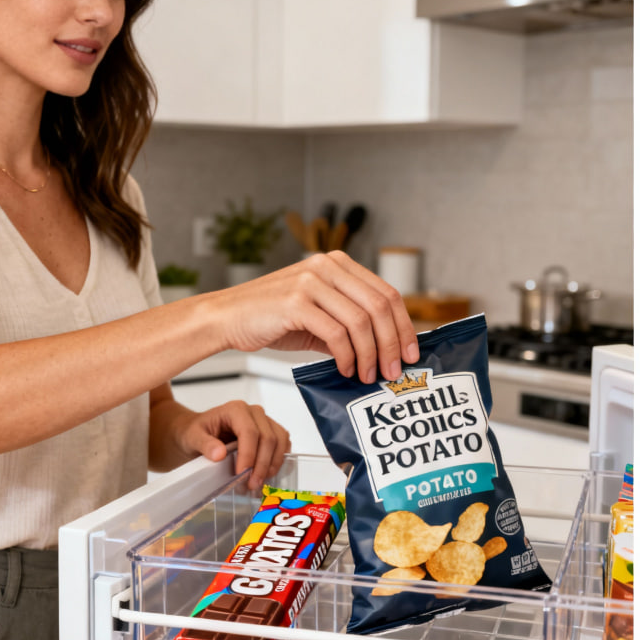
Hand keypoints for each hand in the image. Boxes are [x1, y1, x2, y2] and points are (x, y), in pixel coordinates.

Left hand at [173, 400, 291, 489]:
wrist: (199, 431)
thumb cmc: (196, 432)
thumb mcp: (192, 437)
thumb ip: (205, 444)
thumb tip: (219, 454)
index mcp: (236, 410)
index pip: (250, 432)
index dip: (249, 454)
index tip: (241, 474)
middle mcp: (254, 412)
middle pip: (268, 437)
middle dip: (262, 464)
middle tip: (252, 484)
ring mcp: (265, 421)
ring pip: (280, 440)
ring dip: (273, 463)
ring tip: (261, 481)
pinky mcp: (271, 430)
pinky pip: (283, 443)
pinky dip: (279, 458)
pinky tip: (269, 472)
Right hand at [200, 251, 417, 383]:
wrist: (226, 319)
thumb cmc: (272, 318)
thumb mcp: (320, 316)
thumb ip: (351, 324)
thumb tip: (388, 348)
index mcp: (338, 264)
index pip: (387, 293)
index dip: (404, 325)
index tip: (413, 352)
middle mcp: (327, 267)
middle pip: (380, 307)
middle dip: (393, 343)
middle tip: (395, 370)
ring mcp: (311, 282)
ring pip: (361, 322)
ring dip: (370, 354)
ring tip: (369, 375)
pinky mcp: (295, 302)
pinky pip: (336, 333)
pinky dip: (347, 356)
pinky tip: (346, 369)